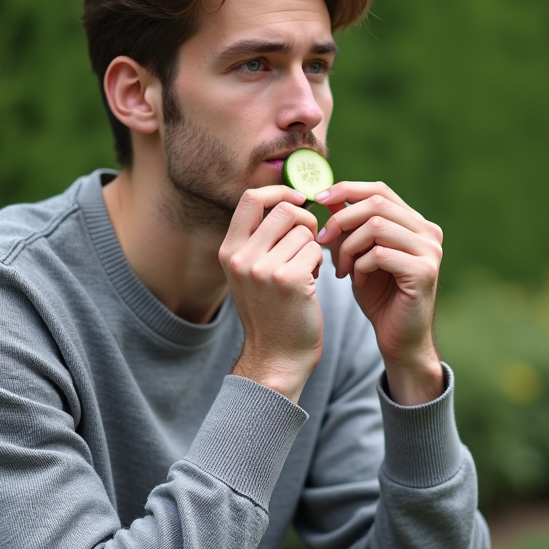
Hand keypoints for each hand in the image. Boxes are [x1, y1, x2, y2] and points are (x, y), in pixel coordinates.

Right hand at [220, 185, 324, 402]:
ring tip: (306, 268)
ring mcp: (263, 269)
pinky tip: (311, 282)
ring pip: (304, 231)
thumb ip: (258, 238)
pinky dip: (320, 262)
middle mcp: (241, 257)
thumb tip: (286, 199)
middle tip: (309, 242)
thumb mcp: (249, 273)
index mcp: (228, 250)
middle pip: (284, 209)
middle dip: (305, 220)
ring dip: (313, 246)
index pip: (251, 198)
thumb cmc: (270, 312)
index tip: (299, 200)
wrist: (275, 357)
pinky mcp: (289, 281)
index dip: (279, 191)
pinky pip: (315, 250)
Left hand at [315, 182, 444, 404]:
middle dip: (341, 220)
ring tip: (341, 268)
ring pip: (377, 226)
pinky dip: (360, 265)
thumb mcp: (358, 256)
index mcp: (414, 223)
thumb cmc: (378, 297)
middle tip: (322, 240)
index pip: (379, 190)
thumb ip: (349, 227)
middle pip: (376, 204)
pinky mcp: (424, 272)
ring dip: (348, 246)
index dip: (347, 189)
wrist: (399, 339)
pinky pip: (380, 254)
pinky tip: (357, 281)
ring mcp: (429, 251)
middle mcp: (428, 232)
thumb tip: (328, 197)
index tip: (317, 199)